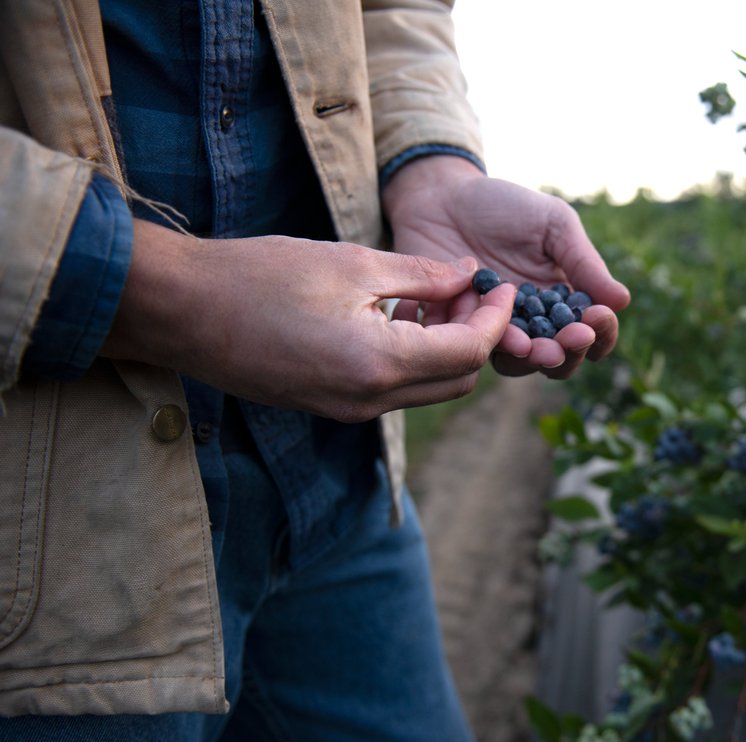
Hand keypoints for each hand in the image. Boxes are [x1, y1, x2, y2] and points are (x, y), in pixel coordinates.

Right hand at [101, 219, 514, 420]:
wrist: (181, 310)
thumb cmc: (260, 276)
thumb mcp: (352, 264)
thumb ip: (421, 275)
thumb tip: (469, 275)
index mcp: (378, 365)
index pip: (469, 352)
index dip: (495, 318)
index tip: (501, 285)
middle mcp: (369, 401)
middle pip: (457, 381)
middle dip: (476, 337)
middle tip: (469, 290)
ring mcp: (347, 410)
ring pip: (427, 390)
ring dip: (445, 350)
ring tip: (435, 299)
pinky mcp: (329, 407)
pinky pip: (392, 391)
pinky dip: (412, 360)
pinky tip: (399, 319)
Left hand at [381, 156, 630, 378]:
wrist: (443, 197)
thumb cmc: (503, 207)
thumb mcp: (553, 225)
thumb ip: (583, 263)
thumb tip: (623, 301)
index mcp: (563, 301)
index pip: (592, 333)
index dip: (601, 333)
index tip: (598, 316)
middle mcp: (533, 325)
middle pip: (562, 360)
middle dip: (572, 352)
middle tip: (574, 337)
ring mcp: (495, 330)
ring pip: (521, 364)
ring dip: (535, 358)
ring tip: (539, 346)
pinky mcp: (460, 331)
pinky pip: (479, 348)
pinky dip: (494, 343)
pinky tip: (504, 332)